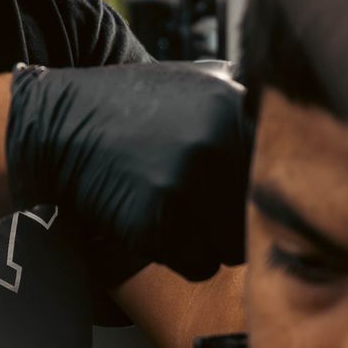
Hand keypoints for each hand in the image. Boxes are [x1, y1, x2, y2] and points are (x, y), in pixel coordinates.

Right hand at [5, 63, 251, 281]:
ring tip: (174, 212)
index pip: (274, 176)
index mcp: (231, 108)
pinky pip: (197, 265)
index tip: (236, 197)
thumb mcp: (193, 83)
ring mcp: (184, 184)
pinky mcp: (154, 221)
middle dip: (230, 220)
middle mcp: (214, 144)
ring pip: (230, 247)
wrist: (59, 125)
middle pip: (255, 215)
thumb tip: (288, 133)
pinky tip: (153, 223)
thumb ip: (241, 107)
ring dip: (208, 242)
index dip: (255, 193)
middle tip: (198, 208)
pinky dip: (179, 256)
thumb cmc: (129, 108)